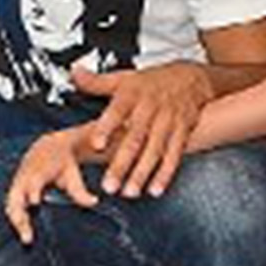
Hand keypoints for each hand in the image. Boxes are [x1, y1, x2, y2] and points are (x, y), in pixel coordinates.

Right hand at [4, 129, 96, 245]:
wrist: (48, 147)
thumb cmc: (62, 161)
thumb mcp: (72, 173)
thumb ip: (80, 189)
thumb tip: (93, 202)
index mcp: (39, 167)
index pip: (34, 179)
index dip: (33, 189)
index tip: (35, 201)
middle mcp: (26, 175)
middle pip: (17, 195)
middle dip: (19, 213)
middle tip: (28, 234)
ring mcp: (19, 182)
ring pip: (12, 203)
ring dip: (17, 220)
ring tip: (27, 239)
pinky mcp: (16, 190)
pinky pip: (12, 206)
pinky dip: (17, 218)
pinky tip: (25, 232)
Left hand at [75, 62, 213, 198]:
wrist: (191, 78)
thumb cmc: (151, 82)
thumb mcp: (124, 77)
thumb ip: (97, 82)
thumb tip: (74, 73)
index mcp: (132, 94)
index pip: (118, 110)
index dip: (107, 126)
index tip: (97, 144)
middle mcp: (150, 108)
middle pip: (135, 138)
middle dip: (122, 163)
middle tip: (109, 185)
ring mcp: (168, 121)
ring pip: (154, 150)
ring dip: (142, 173)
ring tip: (129, 193)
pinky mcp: (182, 132)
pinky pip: (174, 155)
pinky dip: (165, 174)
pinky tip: (155, 189)